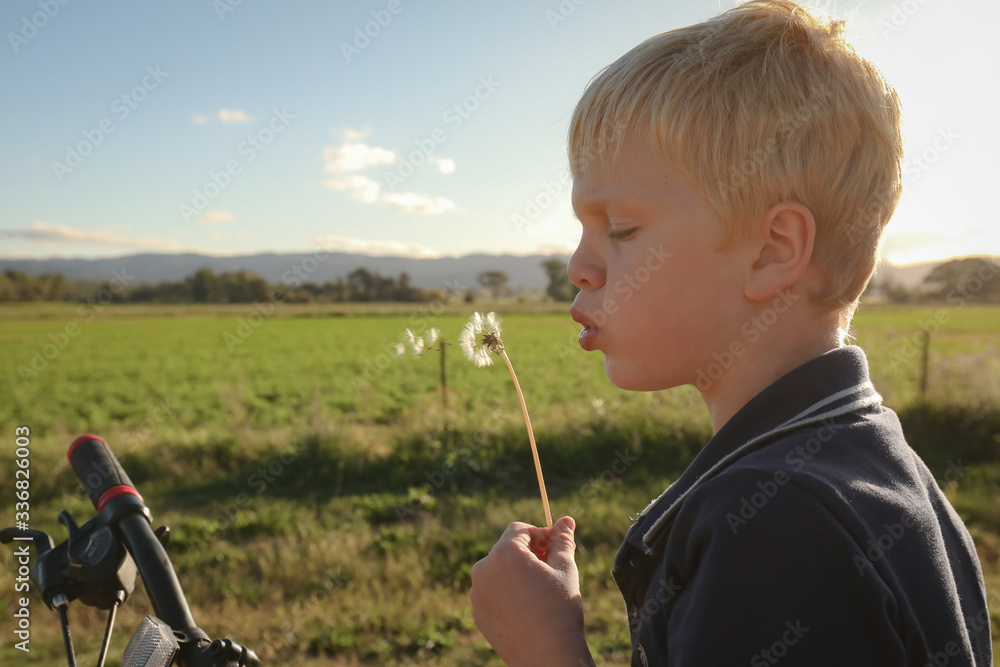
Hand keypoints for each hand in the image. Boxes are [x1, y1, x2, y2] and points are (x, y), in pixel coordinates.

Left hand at [470, 516, 593, 666]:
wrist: (547, 657)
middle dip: (528, 554)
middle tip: (550, 569)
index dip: (539, 535)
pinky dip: (506, 592)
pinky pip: (491, 591)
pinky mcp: (477, 612)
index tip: (554, 550)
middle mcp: (483, 569)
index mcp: (504, 554)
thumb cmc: (559, 609)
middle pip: (506, 549)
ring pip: (498, 570)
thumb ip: (562, 541)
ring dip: (516, 572)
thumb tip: (566, 519)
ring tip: (539, 591)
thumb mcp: (565, 569)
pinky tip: (526, 607)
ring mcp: (476, 593)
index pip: (519, 530)